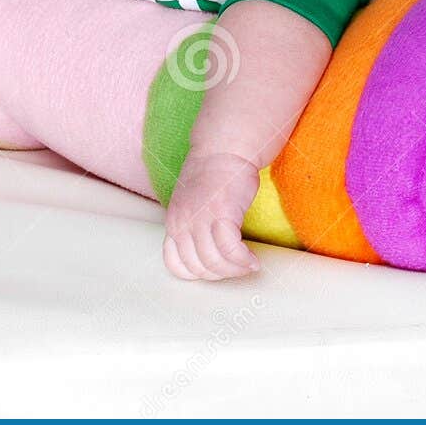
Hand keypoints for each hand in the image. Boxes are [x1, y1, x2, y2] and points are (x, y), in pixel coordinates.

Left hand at [162, 151, 261, 279]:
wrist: (223, 149)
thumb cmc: (211, 174)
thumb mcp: (189, 204)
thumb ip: (190, 226)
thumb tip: (204, 254)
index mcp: (173, 222)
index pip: (176, 265)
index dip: (198, 274)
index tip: (216, 270)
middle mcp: (182, 223)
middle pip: (198, 267)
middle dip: (220, 275)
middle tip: (237, 269)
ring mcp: (200, 219)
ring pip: (215, 262)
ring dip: (235, 270)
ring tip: (248, 266)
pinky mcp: (222, 213)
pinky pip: (231, 249)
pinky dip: (243, 260)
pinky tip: (252, 260)